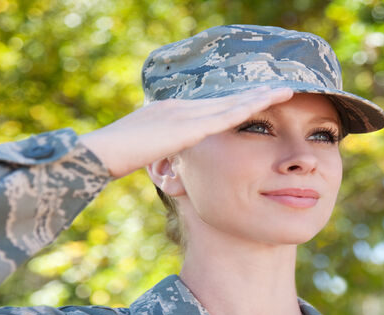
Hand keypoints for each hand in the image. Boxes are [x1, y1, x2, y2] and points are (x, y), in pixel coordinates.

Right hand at [79, 87, 293, 177]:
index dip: (237, 103)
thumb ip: (162, 150)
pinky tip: (267, 102)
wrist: (99, 153)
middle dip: (254, 94)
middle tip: (280, 88)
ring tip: (284, 90)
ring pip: (232, 103)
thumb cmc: (114, 156)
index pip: (212, 107)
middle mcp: (182, 108)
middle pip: (227, 99)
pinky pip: (225, 117)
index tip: (258, 100)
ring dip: (259, 97)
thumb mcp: (143, 151)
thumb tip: (171, 158)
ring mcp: (185, 114)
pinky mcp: (188, 127)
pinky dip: (248, 108)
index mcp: (172, 113)